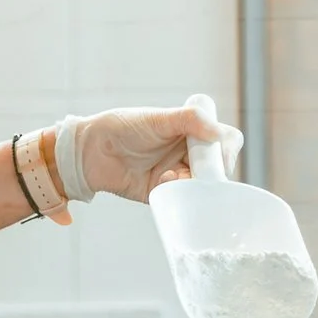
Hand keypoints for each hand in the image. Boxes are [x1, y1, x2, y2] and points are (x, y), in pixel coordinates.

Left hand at [55, 104, 246, 204]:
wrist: (90, 151)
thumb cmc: (123, 127)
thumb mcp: (158, 118)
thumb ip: (191, 120)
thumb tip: (219, 133)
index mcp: (192, 132)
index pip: (225, 141)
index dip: (226, 149)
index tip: (218, 154)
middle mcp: (188, 154)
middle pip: (217, 168)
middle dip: (211, 171)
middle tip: (196, 169)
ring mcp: (177, 175)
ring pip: (202, 186)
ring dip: (193, 183)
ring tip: (173, 175)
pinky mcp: (164, 194)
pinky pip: (182, 200)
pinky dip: (179, 193)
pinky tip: (163, 181)